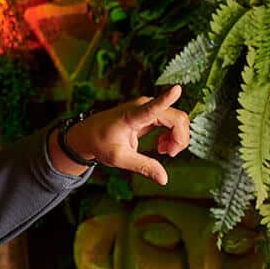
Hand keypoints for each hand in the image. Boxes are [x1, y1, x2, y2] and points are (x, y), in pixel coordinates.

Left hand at [58, 85, 189, 184]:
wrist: (89, 133)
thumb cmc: (101, 143)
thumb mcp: (119, 158)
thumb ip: (142, 167)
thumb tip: (164, 179)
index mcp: (132, 116)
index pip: (153, 107)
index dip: (167, 98)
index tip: (177, 89)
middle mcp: (143, 106)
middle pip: (177, 118)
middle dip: (179, 139)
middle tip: (169, 154)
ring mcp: (148, 106)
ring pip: (178, 119)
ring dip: (177, 137)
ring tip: (164, 150)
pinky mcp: (151, 110)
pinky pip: (173, 120)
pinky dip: (173, 134)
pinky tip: (162, 144)